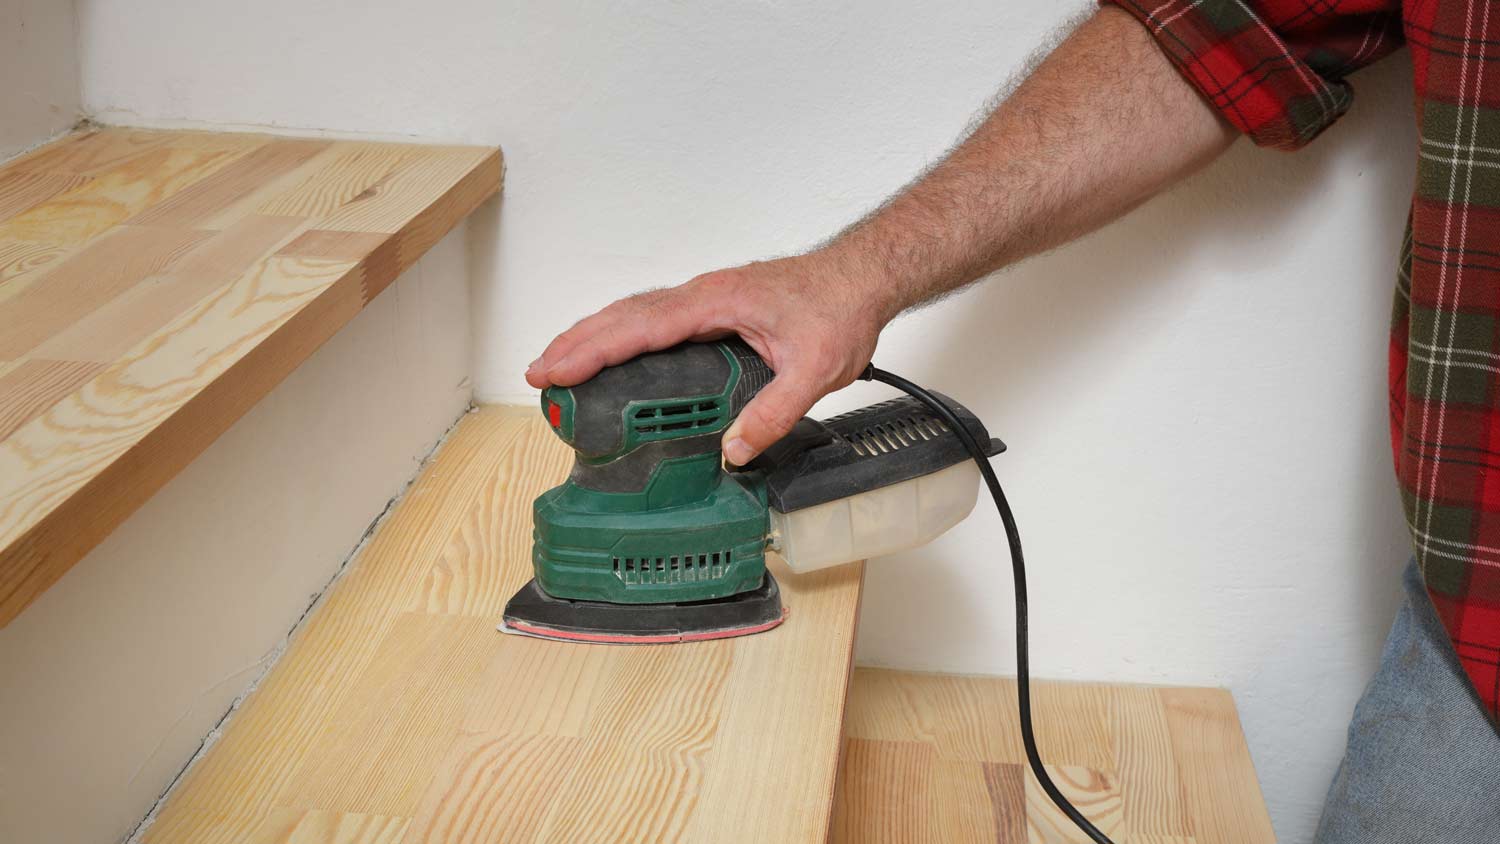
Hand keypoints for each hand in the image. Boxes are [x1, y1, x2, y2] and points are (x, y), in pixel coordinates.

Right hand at [526, 250, 894, 463]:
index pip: (641, 327)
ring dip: (594, 337)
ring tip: (559, 364)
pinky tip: (612, 353)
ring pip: (635, 313)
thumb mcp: (814, 370)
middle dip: (577, 344)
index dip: (595, 350)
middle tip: (540, 374)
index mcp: (717, 302)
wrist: (863, 277)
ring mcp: (706, 299)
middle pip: (624, 316)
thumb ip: (774, 412)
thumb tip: (734, 450)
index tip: (560, 369)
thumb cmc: (840, 309)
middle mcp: (703, 295)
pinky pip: (655, 318)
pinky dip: (622, 334)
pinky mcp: (713, 308)